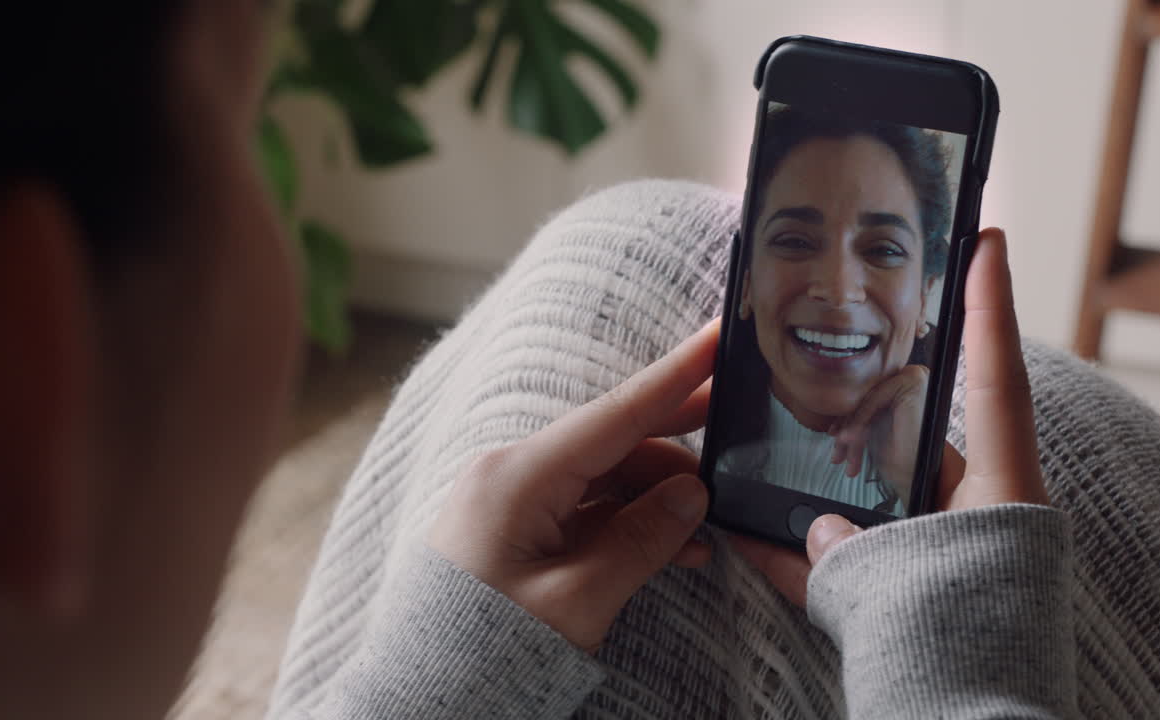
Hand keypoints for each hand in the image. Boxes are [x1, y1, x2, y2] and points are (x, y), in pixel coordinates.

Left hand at [427, 320, 718, 651]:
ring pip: (604, 477)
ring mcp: (511, 501)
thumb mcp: (575, 603)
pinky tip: (673, 545)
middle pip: (612, 442)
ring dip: (658, 496)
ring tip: (710, 528)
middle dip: (677, 437)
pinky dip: (629, 522)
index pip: (614, 415)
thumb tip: (691, 496)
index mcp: (518, 478)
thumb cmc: (485, 654)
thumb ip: (640, 541)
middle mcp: (511, 475)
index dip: (674, 378)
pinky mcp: (515, 528)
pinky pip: (584, 509)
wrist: (421, 697)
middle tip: (738, 419)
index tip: (716, 338)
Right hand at [731, 228, 1048, 606]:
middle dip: (853, 415)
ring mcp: (930, 552)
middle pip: (908, 439)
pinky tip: (738, 532)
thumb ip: (858, 548)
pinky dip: (791, 550)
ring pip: (860, 499)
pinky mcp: (893, 592)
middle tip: (811, 371)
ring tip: (751, 452)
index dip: (990, 305)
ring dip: (808, 487)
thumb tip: (814, 533)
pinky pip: (835, 558)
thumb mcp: (913, 585)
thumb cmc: (962, 655)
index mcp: (1000, 492)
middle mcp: (969, 514)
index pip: (997, 379)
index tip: (985, 237)